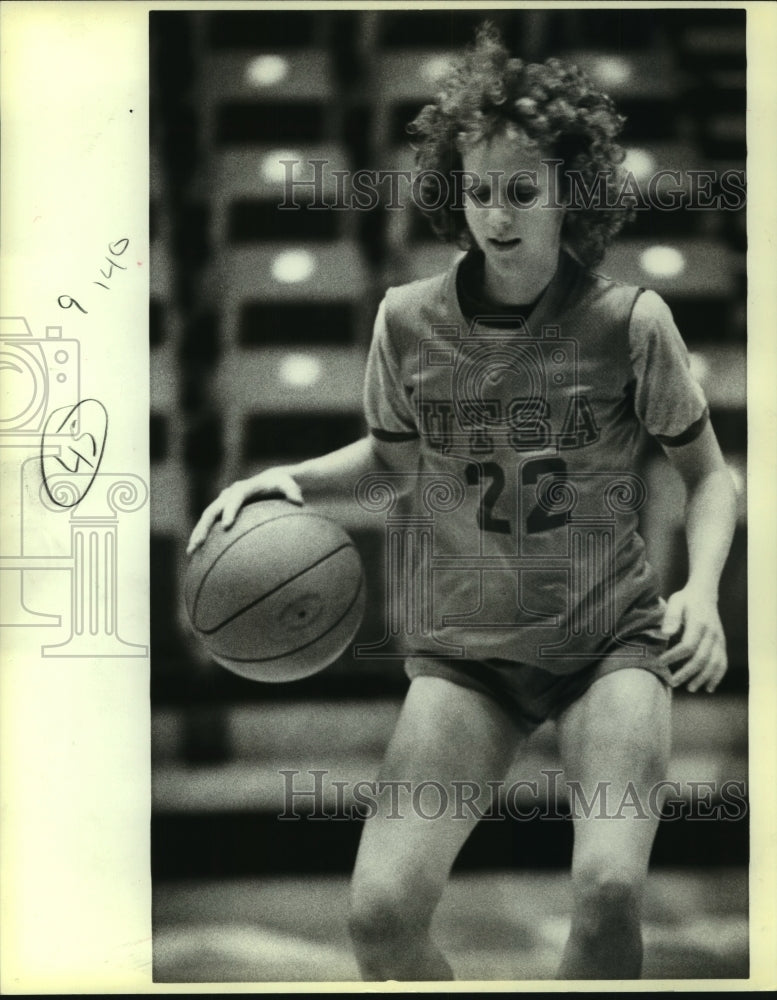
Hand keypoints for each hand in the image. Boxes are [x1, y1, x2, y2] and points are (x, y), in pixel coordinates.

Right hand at [186, 468, 302, 554]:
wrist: (270, 479)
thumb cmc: (281, 484)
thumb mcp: (289, 485)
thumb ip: (293, 491)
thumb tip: (299, 501)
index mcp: (244, 488)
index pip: (235, 498)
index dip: (230, 510)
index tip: (226, 525)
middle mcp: (229, 494)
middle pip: (212, 510)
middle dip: (204, 527)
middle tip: (198, 544)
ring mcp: (223, 502)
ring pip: (207, 519)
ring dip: (198, 534)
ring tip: (191, 552)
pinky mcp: (222, 510)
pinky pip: (210, 524)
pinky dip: (204, 537)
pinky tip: (200, 555)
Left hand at [658, 587, 727, 692]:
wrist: (704, 594)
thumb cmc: (685, 599)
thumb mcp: (675, 602)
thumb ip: (671, 616)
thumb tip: (665, 634)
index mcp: (699, 623)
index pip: (688, 645)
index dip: (674, 656)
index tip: (660, 662)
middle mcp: (712, 634)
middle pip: (701, 658)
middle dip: (687, 673)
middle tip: (672, 682)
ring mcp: (719, 640)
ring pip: (714, 664)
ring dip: (702, 678)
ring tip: (689, 688)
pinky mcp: (722, 644)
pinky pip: (723, 663)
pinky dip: (717, 677)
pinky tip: (709, 688)